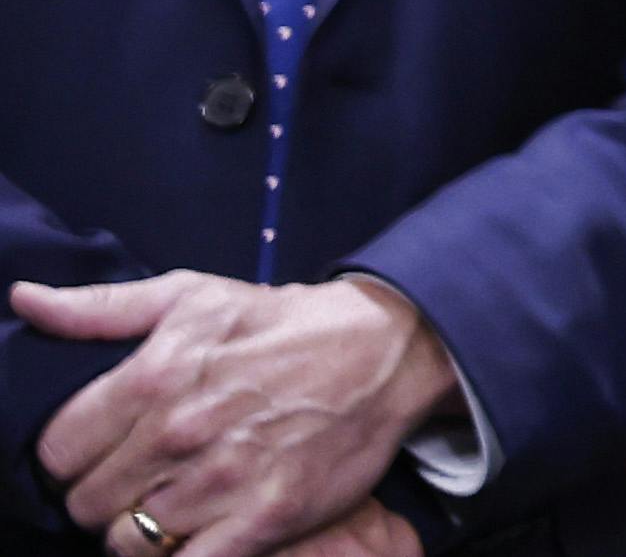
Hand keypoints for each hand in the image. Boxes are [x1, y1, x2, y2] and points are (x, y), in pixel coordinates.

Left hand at [11, 274, 456, 556]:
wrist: (389, 348)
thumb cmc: (282, 324)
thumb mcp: (193, 295)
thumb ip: (102, 309)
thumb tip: (25, 301)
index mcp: (154, 375)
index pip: (57, 451)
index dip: (72, 455)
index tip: (99, 450)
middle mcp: (180, 432)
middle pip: (85, 504)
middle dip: (103, 494)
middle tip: (138, 477)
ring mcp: (222, 480)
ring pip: (126, 543)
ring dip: (140, 529)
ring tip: (169, 503)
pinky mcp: (263, 519)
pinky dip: (179, 556)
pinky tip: (195, 531)